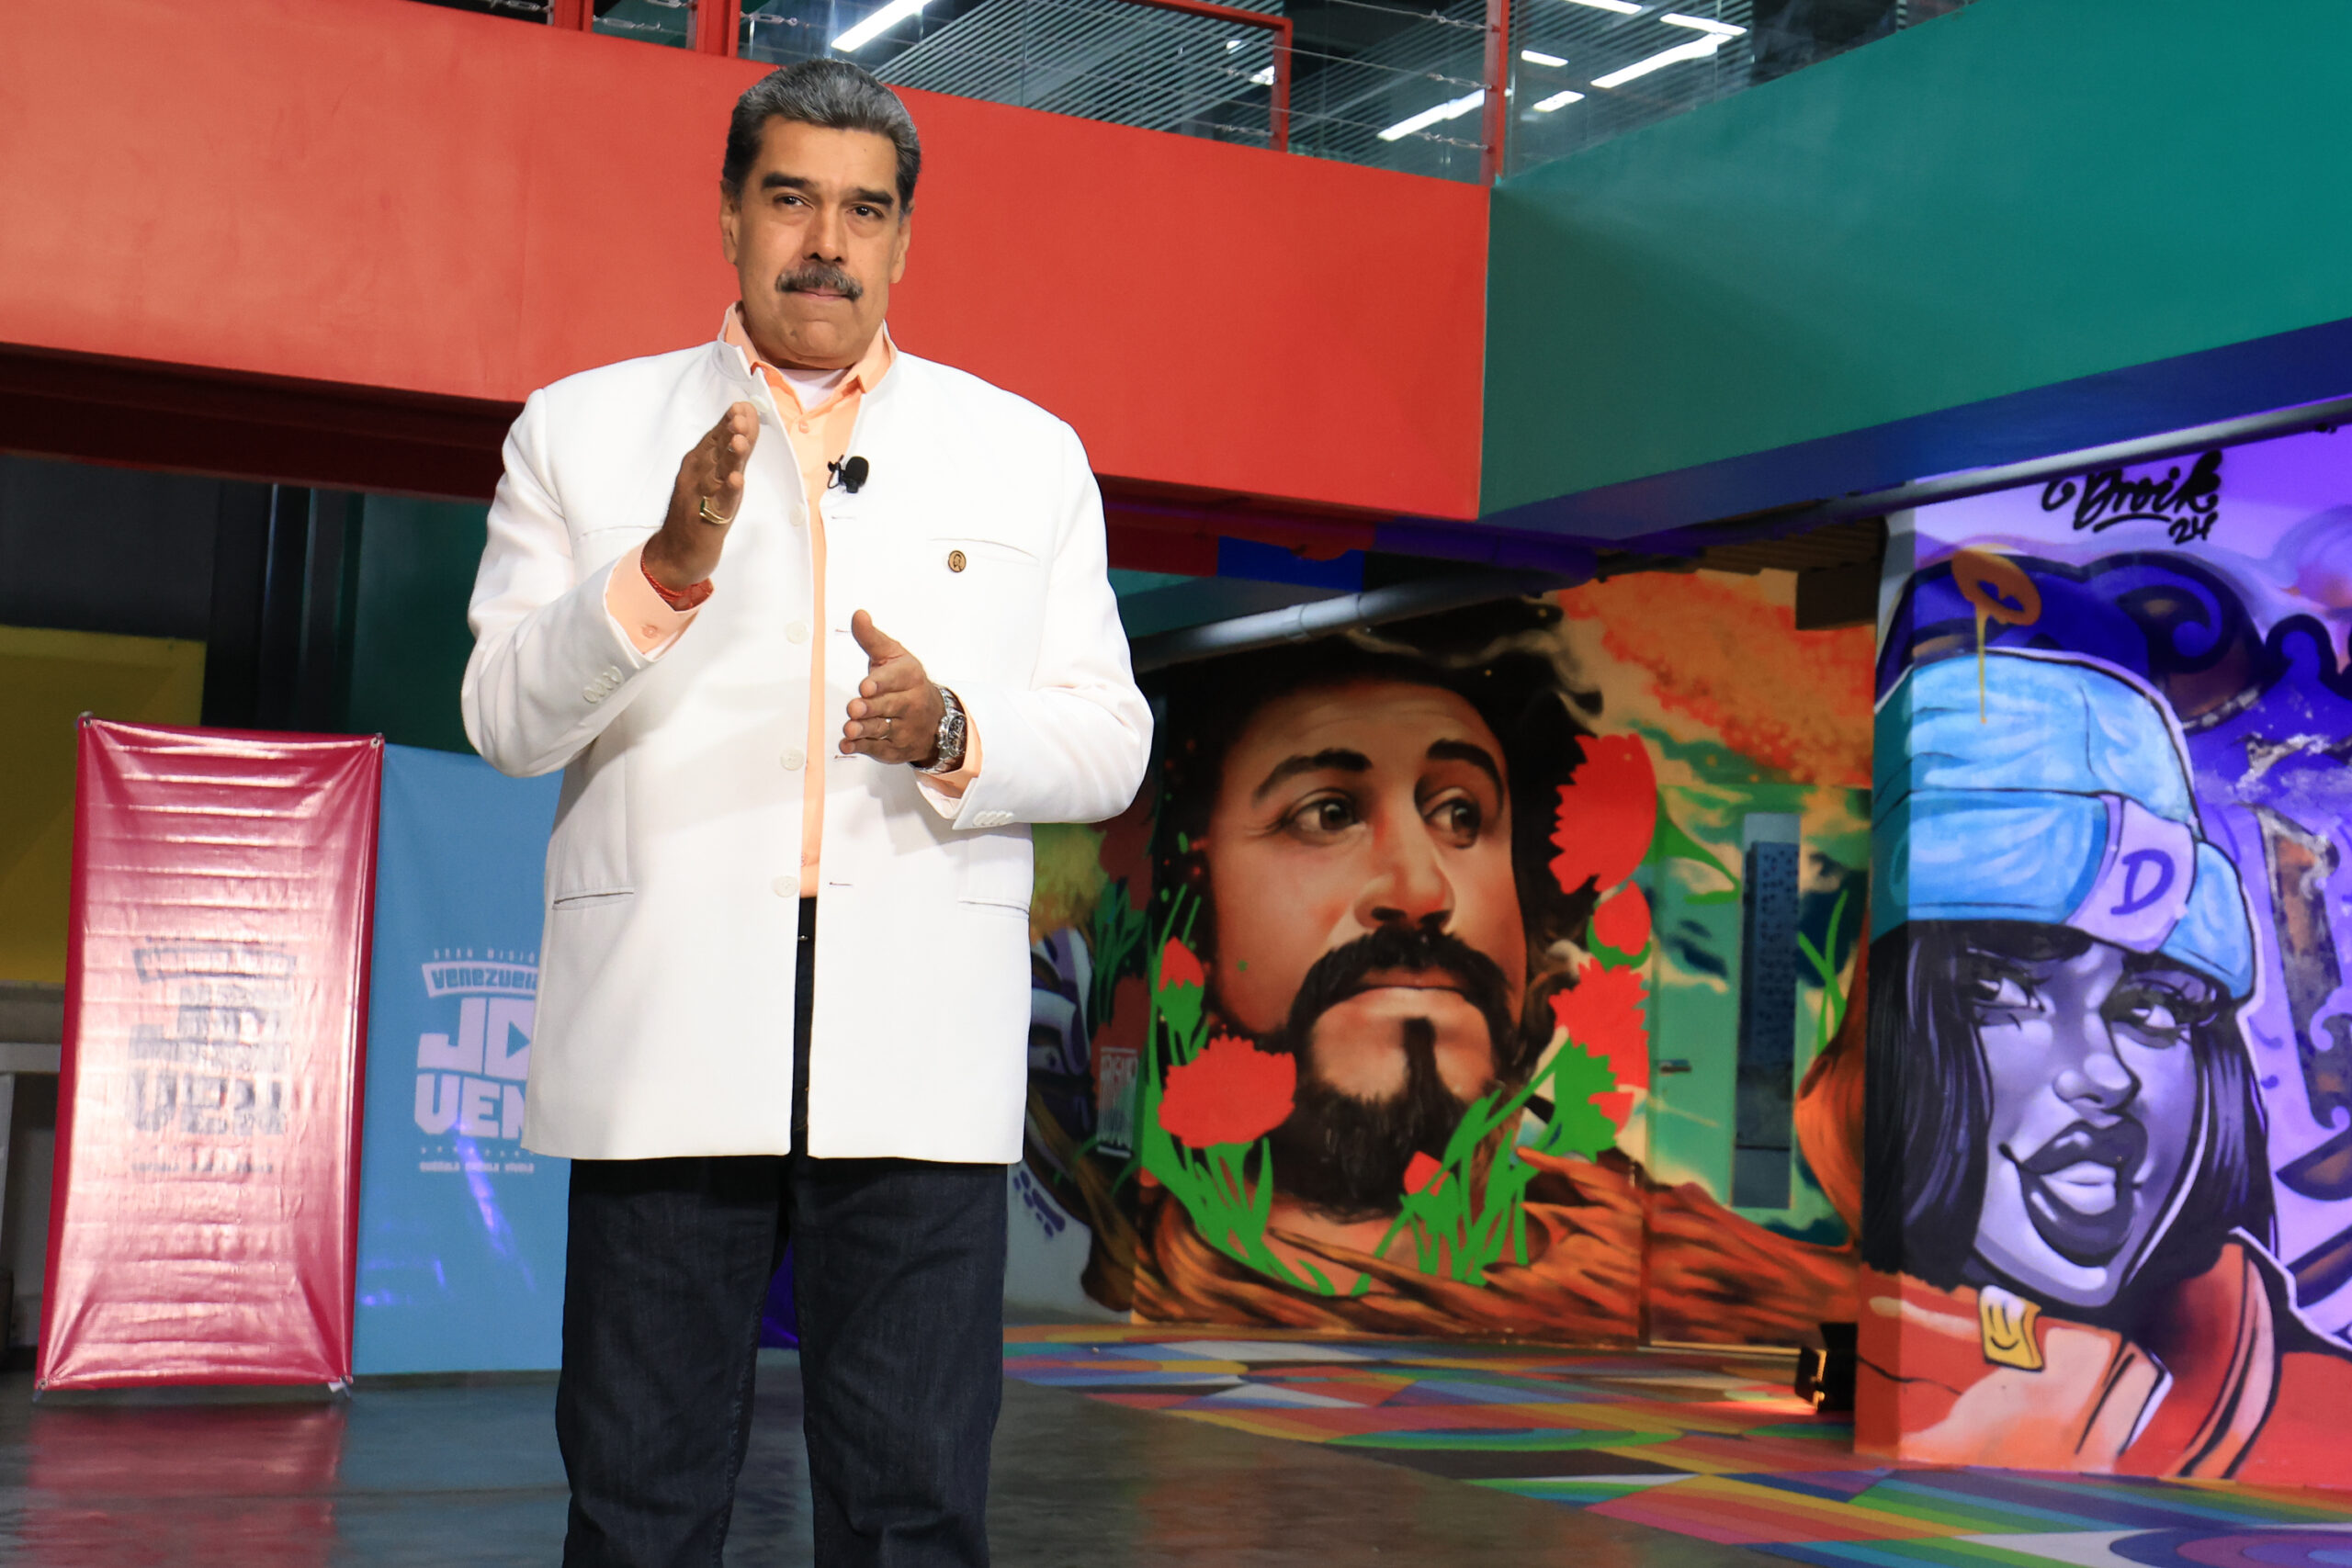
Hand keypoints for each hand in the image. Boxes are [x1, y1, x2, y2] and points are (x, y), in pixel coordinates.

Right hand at [642, 404, 758, 589]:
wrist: (674, 554)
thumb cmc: (696, 512)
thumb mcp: (714, 479)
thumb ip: (728, 456)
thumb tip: (744, 427)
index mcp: (697, 465)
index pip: (715, 438)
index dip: (729, 422)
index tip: (743, 405)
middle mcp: (696, 477)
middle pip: (716, 451)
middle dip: (729, 431)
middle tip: (741, 413)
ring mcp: (700, 498)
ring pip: (717, 473)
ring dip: (729, 457)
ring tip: (740, 440)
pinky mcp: (707, 520)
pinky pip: (719, 504)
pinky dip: (728, 492)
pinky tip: (736, 481)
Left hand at [840, 610, 946, 764]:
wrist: (934, 719)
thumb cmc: (907, 682)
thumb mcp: (893, 656)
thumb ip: (871, 638)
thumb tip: (858, 615)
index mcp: (910, 677)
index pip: (895, 679)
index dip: (880, 683)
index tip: (866, 686)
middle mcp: (910, 704)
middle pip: (888, 706)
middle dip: (871, 707)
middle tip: (855, 708)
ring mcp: (904, 728)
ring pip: (882, 729)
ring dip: (864, 730)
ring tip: (849, 729)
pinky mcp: (894, 748)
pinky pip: (877, 749)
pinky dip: (861, 748)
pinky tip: (847, 746)